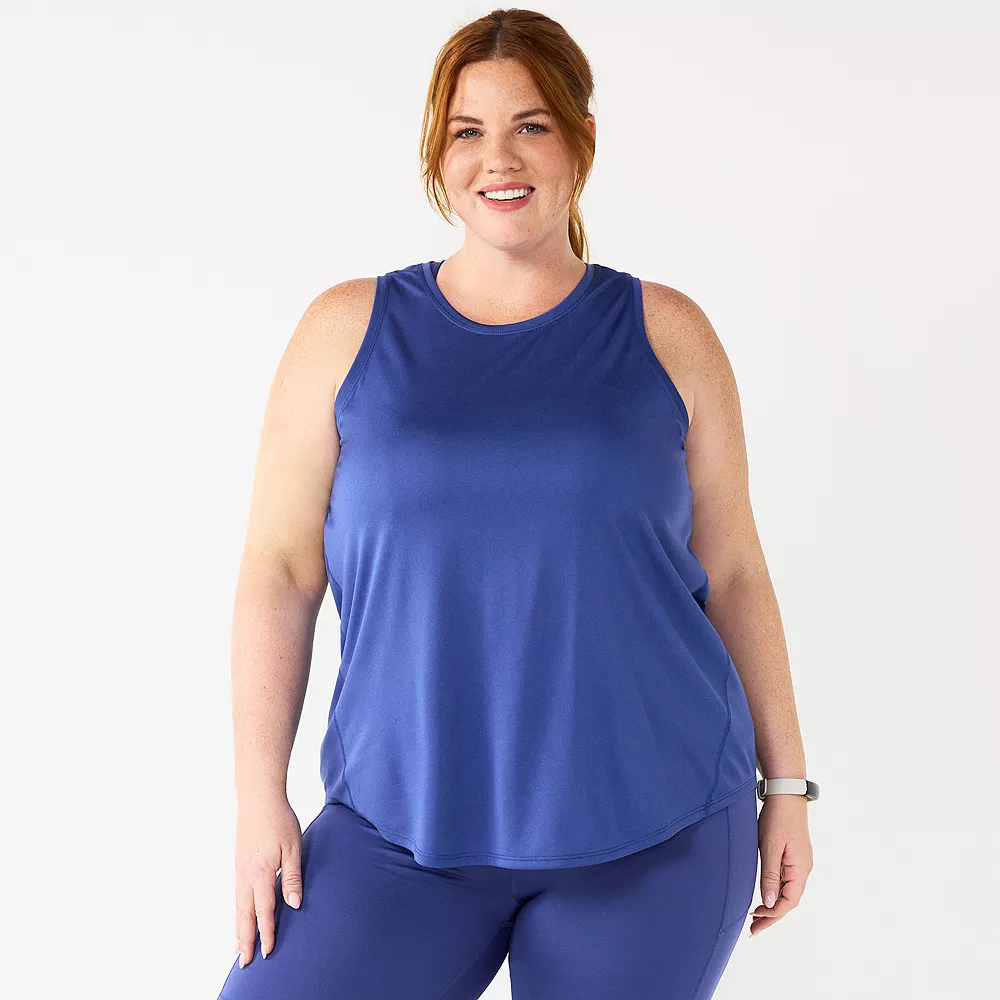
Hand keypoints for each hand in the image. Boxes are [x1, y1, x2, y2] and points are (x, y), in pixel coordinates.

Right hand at [234, 792, 302, 966]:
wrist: (258, 798)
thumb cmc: (279, 820)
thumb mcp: (292, 848)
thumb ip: (292, 877)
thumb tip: (295, 905)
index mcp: (260, 873)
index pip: (264, 911)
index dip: (266, 933)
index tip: (268, 952)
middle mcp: (245, 876)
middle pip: (244, 915)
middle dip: (245, 940)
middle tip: (245, 963)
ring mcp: (239, 870)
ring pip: (238, 907)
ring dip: (238, 929)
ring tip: (238, 949)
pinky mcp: (239, 864)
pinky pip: (237, 895)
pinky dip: (237, 912)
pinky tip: (239, 917)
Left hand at [750, 794, 812, 935]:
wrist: (785, 793)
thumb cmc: (778, 818)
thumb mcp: (770, 847)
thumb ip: (770, 875)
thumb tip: (769, 902)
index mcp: (800, 869)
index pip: (789, 902)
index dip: (772, 915)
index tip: (755, 924)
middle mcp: (803, 868)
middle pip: (789, 900)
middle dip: (772, 915)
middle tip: (753, 928)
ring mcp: (798, 861)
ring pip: (787, 891)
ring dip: (773, 904)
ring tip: (755, 915)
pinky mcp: (792, 854)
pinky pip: (785, 879)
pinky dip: (774, 890)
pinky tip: (764, 892)